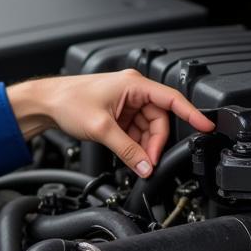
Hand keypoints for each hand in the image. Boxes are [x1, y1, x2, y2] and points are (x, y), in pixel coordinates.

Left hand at [6, 69, 214, 177]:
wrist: (44, 103)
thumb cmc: (67, 102)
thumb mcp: (102, 128)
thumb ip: (127, 150)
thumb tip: (146, 165)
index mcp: (134, 84)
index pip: (172, 99)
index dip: (191, 113)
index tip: (206, 127)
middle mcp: (132, 90)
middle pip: (159, 119)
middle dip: (155, 142)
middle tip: (148, 160)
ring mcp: (125, 101)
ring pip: (147, 127)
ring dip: (143, 145)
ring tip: (136, 160)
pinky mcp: (117, 112)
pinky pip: (135, 130)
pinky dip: (134, 143)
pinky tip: (128, 153)